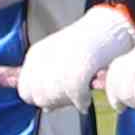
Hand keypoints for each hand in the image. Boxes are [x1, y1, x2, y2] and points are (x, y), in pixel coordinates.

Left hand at [18, 1, 134, 111]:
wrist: (108, 27)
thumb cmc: (88, 45)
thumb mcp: (60, 59)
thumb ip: (50, 83)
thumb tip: (46, 108)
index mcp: (35, 56)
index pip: (25, 92)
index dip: (41, 98)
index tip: (58, 95)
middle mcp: (42, 59)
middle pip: (40, 98)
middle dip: (56, 101)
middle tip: (72, 94)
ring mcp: (58, 63)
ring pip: (53, 100)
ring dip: (68, 101)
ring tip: (81, 92)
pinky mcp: (77, 70)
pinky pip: (74, 98)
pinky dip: (82, 101)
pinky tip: (87, 97)